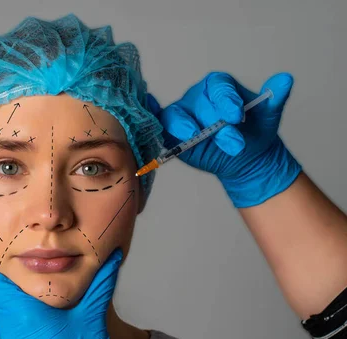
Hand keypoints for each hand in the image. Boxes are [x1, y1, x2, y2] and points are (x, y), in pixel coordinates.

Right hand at [150, 72, 301, 206]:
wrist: (246, 158)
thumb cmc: (255, 133)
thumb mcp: (269, 115)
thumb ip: (275, 97)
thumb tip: (285, 79)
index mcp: (220, 86)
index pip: (218, 86)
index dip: (226, 100)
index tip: (237, 116)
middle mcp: (198, 96)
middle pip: (200, 103)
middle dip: (216, 124)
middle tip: (235, 144)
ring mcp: (183, 113)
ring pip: (177, 114)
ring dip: (185, 126)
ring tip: (195, 137)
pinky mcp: (172, 132)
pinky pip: (161, 124)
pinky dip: (156, 121)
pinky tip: (155, 118)